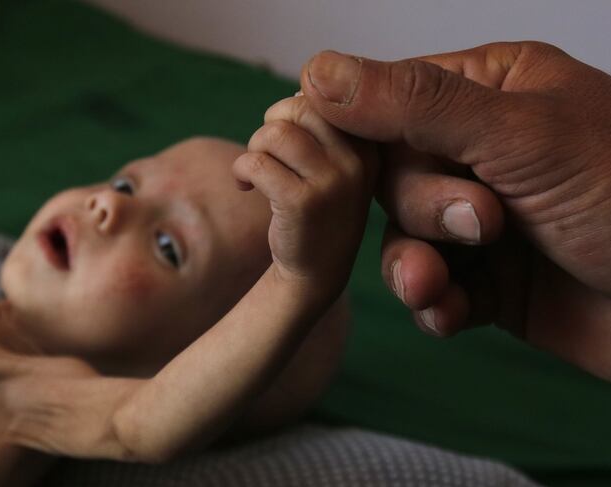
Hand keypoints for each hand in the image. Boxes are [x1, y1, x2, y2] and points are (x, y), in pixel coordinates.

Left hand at [233, 95, 376, 304]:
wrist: (316, 272)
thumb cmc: (318, 207)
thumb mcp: (337, 163)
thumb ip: (324, 125)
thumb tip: (299, 89)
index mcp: (369, 145)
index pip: (326, 96)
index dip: (294, 107)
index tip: (287, 134)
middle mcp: (359, 161)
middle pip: (300, 106)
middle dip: (270, 123)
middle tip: (265, 152)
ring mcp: (334, 183)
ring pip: (276, 132)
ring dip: (254, 147)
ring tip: (255, 170)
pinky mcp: (302, 204)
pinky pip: (257, 163)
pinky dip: (241, 169)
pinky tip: (245, 186)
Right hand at [299, 43, 610, 387]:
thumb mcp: (524, 135)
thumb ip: (418, 106)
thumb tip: (318, 71)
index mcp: (492, 92)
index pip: (389, 99)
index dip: (355, 130)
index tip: (330, 163)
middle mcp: (483, 152)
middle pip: (393, 175)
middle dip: (426, 205)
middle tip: (488, 222)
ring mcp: (487, 221)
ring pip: (405, 237)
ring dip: (418, 263)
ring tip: (444, 284)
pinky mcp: (493, 283)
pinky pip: (433, 290)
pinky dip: (434, 304)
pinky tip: (450, 313)